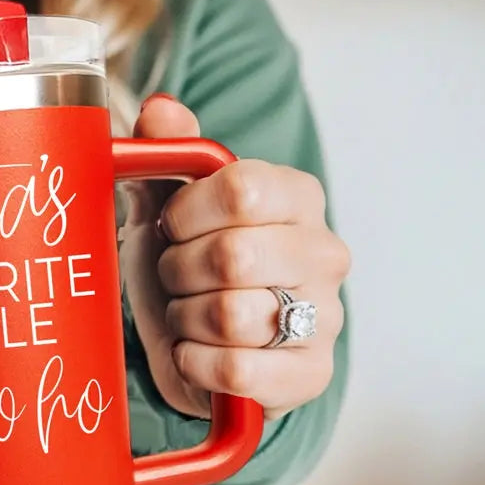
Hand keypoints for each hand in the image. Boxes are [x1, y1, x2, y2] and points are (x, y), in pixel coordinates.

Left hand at [119, 94, 349, 421]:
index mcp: (297, 196)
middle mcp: (325, 252)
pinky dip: (195, 363)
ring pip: (229, 316)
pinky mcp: (310, 374)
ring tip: (187, 314)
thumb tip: (159, 109)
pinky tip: (194, 353)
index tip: (171, 226)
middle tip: (175, 277)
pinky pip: (237, 370)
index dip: (186, 213)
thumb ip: (168, 153)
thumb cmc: (187, 264)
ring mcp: (326, 317)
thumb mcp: (167, 205)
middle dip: (179, 271)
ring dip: (184, 319)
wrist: (195, 344)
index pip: (241, 189)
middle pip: (232, 256)